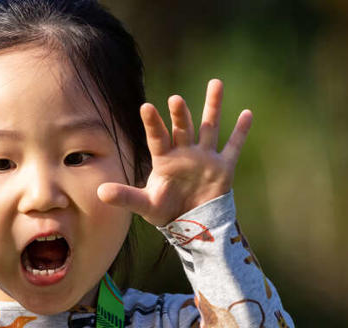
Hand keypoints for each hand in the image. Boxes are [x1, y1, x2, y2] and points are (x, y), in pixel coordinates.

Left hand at [98, 79, 251, 225]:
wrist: (191, 225)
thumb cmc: (166, 212)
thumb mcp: (145, 205)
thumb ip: (125, 196)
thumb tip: (100, 192)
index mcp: (164, 159)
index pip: (157, 137)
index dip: (153, 123)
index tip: (146, 107)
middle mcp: (184, 153)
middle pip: (182, 128)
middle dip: (180, 114)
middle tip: (175, 99)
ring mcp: (204, 157)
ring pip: (209, 127)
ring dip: (212, 107)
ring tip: (215, 83)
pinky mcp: (223, 167)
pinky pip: (232, 147)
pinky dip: (240, 132)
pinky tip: (247, 113)